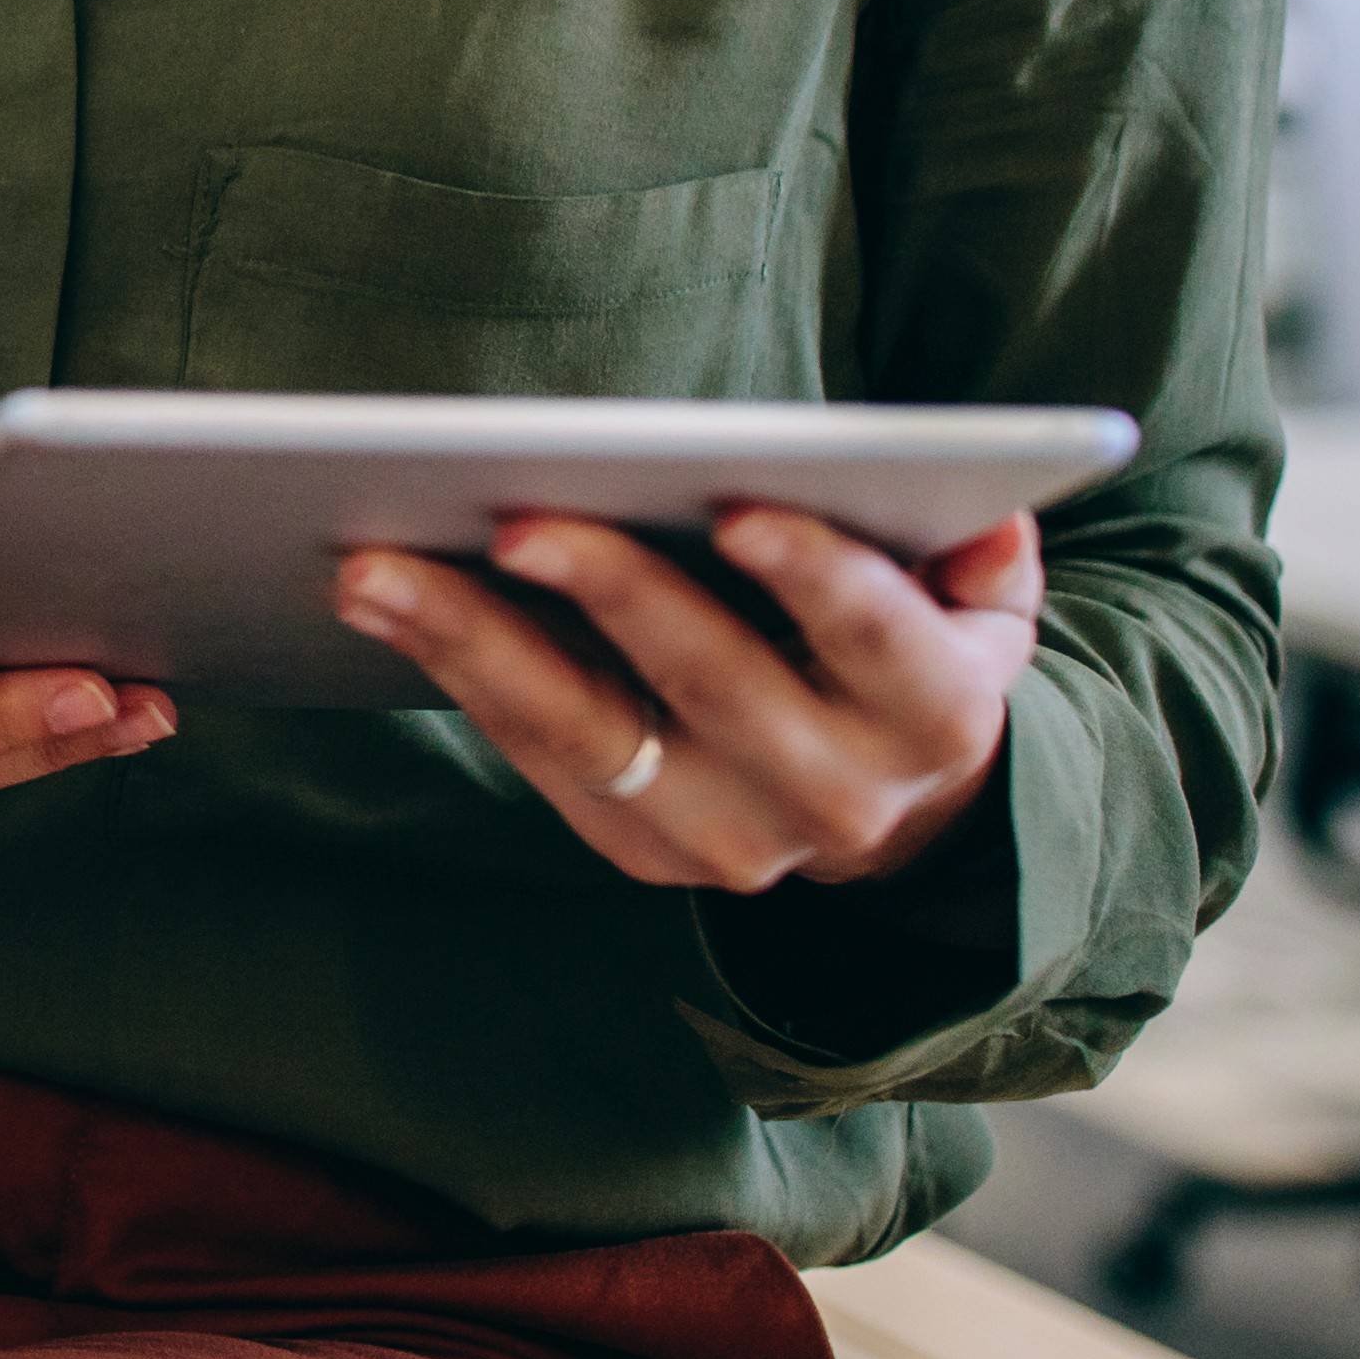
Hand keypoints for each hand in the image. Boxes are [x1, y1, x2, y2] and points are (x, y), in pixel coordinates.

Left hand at [336, 503, 1037, 891]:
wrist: (902, 814)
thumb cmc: (917, 654)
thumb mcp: (981, 611)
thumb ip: (984, 558)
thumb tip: (986, 511)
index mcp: (934, 719)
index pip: (876, 639)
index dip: (813, 576)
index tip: (737, 506)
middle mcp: (834, 796)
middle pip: (709, 686)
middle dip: (611, 594)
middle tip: (512, 518)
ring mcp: (731, 839)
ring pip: (589, 736)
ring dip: (474, 644)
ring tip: (373, 567)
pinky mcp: (641, 852)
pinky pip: (538, 759)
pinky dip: (456, 676)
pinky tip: (383, 602)